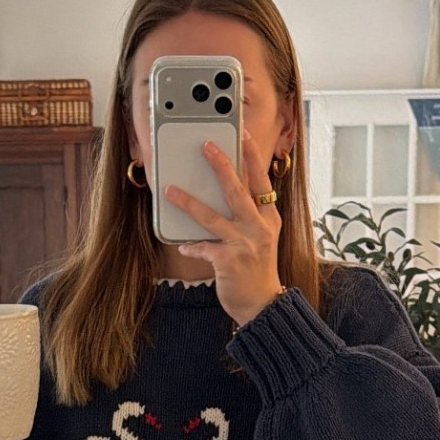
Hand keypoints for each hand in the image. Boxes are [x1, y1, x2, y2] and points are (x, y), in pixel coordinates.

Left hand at [163, 126, 284, 326]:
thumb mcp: (261, 238)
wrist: (263, 305)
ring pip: (212, 216)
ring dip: (189, 202)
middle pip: (237, 189)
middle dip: (221, 165)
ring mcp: (245, 243)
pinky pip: (203, 247)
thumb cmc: (258, 270)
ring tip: (171, 191)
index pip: (261, 180)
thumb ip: (247, 217)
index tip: (242, 134)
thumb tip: (224, 195)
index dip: (252, 156)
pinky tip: (183, 245)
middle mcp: (259, 227)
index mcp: (268, 218)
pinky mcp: (228, 261)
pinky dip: (192, 246)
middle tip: (206, 145)